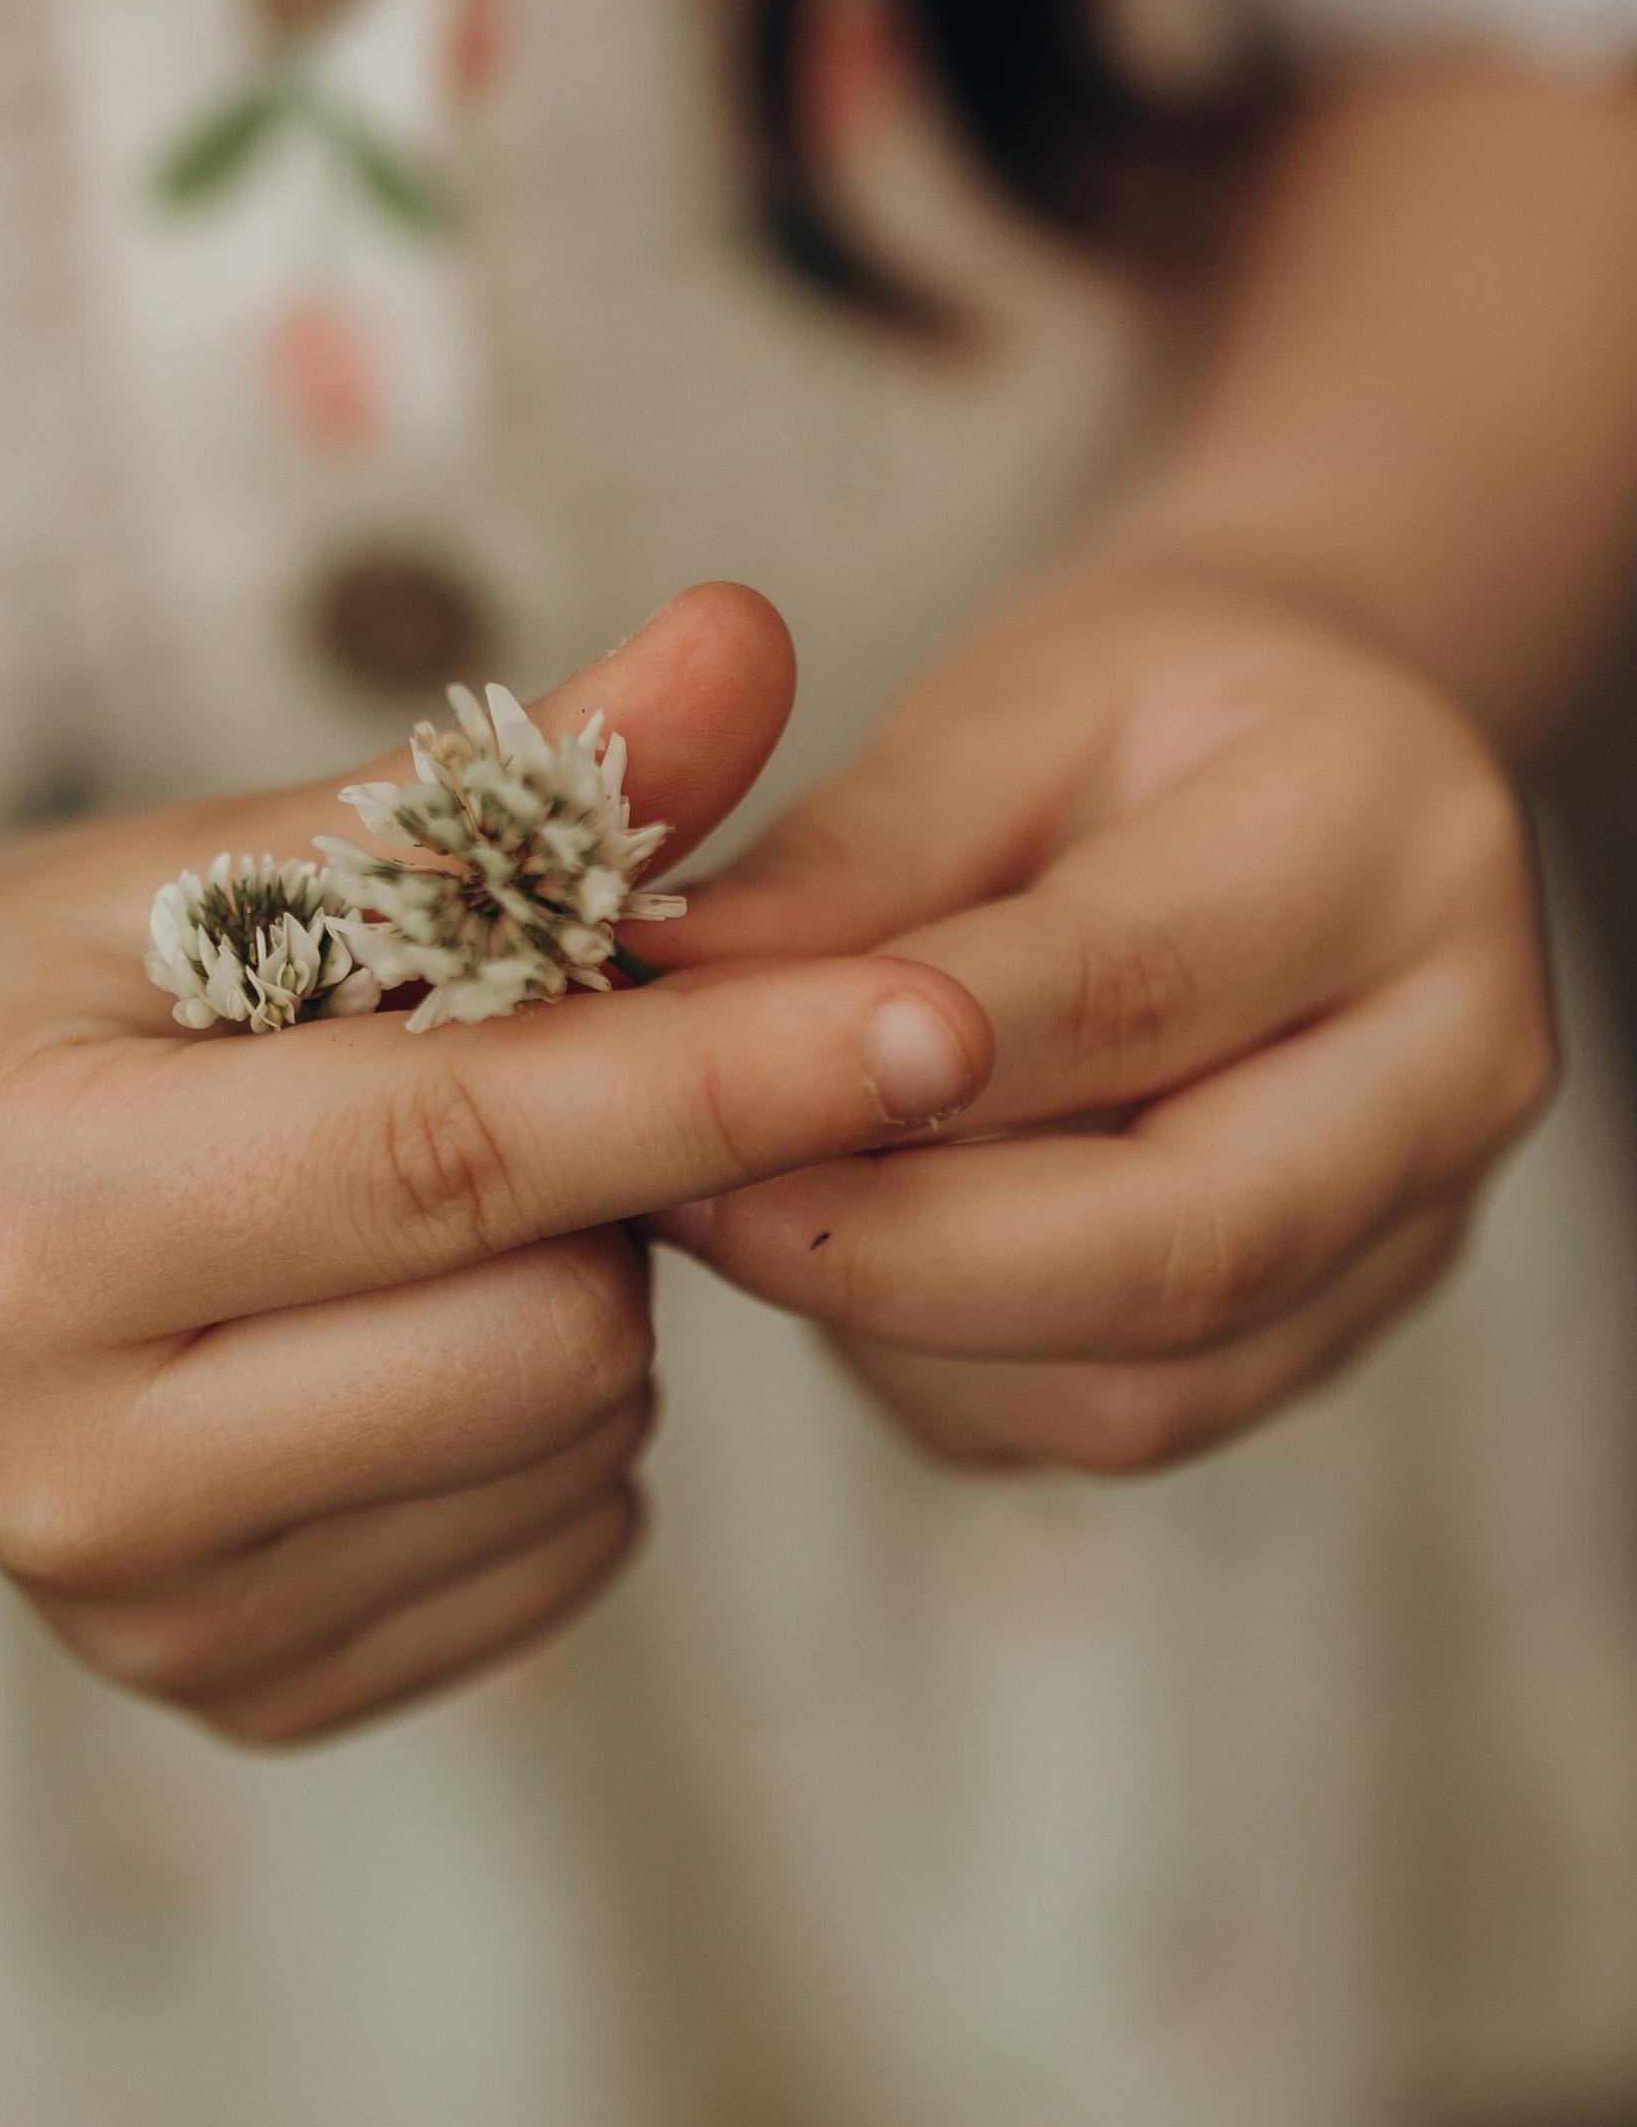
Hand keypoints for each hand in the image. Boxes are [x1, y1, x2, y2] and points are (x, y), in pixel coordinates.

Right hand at [0, 585, 990, 1741]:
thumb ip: (500, 781)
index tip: (943, 1015)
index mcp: (28, 1212)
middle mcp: (63, 1469)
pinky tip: (422, 1331)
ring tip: (437, 1204)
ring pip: (580, 1451)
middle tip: (517, 1080)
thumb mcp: (241, 842)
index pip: (456, 1150)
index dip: (718, 1076)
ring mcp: (151, 1620)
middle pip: (553, 1333)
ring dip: (586, 1299)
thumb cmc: (70, 980)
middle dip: (609, 1185)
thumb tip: (747, 641)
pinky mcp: (240, 1700)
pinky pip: (558, 1560)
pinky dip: (553, 1428)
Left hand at [644, 556, 1555, 1473]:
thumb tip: (668, 979)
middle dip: (903, 1254)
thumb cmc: (1135, 715)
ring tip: (740, 1217)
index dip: (908, 1057)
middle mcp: (1458, 1056)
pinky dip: (956, 1371)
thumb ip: (853, 855)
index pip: (1135, 985)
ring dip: (910, 1331)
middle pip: (1187, 1241)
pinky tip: (850, 1264)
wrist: (1294, 768)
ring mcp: (1420, 1221)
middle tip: (686, 1200)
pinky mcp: (1337, 1328)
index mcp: (1392, 838)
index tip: (697, 1068)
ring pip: (1150, 1380)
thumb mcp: (997, 710)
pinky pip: (1126, 1416)